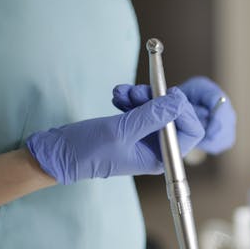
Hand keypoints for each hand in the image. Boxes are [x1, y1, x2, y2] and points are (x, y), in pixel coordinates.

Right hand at [26, 88, 203, 183]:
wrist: (58, 152)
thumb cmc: (87, 150)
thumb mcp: (122, 130)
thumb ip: (152, 115)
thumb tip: (179, 101)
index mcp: (161, 158)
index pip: (191, 132)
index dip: (184, 110)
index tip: (168, 92)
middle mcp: (157, 150)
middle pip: (176, 116)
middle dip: (159, 99)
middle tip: (138, 90)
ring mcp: (146, 139)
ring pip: (158, 108)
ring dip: (142, 96)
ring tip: (121, 92)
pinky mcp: (134, 129)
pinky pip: (143, 108)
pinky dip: (132, 99)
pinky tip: (117, 95)